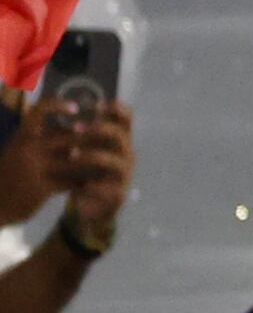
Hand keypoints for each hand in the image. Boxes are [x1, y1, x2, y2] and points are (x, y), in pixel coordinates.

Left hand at [45, 100, 129, 241]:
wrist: (93, 208)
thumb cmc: (87, 174)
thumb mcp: (86, 150)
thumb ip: (82, 133)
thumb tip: (65, 106)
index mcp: (119, 141)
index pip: (127, 120)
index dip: (117, 110)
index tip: (98, 104)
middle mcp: (126, 155)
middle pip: (121, 136)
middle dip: (99, 129)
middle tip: (76, 128)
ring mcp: (124, 175)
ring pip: (114, 161)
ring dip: (92, 155)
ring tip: (72, 155)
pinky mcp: (118, 194)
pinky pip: (108, 188)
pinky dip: (93, 186)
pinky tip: (79, 187)